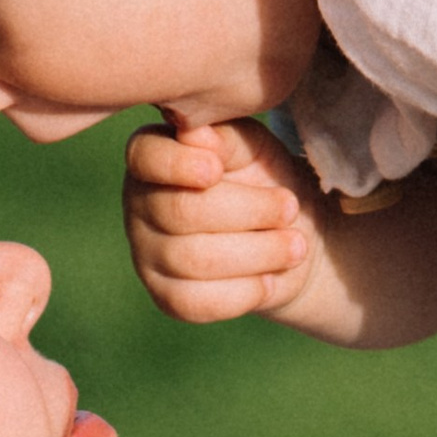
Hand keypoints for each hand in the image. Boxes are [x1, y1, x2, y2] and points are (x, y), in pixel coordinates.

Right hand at [124, 118, 320, 322]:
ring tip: (296, 245)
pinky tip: (271, 279)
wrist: (290, 237)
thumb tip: (194, 134)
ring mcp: (147, 254)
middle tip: (291, 208)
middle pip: (180, 212)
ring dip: (257, 252)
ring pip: (193, 260)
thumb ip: (225, 138)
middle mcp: (139, 205)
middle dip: (248, 211)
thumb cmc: (266, 179)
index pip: (144, 157)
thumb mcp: (254, 148)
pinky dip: (243, 292)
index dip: (177, 165)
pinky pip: (197, 303)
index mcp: (153, 156)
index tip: (216, 169)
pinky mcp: (167, 297)